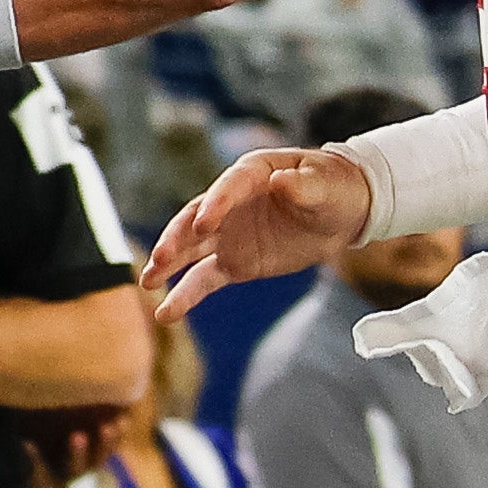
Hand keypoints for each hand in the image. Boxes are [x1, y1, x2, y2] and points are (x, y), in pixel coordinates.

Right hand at [145, 145, 373, 318]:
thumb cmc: (333, 188)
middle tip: (161, 258)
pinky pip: (204, 279)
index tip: (204, 226)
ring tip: (146, 283)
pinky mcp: (234, 262)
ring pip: (191, 250)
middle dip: (177, 238)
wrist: (341, 213)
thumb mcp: (326, 184)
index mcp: (252, 174)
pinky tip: (166, 313)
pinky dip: (185, 294)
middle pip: (195, 219)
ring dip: (168, 265)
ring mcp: (228, 234)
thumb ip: (304, 185)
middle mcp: (230, 203)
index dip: (215, 205)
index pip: (227, 188)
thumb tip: (281, 182)